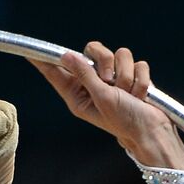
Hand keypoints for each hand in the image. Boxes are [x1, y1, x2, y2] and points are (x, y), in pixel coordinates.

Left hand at [29, 42, 183, 170]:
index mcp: (79, 94)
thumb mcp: (100, 98)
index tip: (31, 53)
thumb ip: (85, 75)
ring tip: (129, 94)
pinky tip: (140, 95)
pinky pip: (137, 63)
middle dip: (106, 63)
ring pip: (119, 54)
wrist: (152, 131)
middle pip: (93, 51)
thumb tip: (68, 56)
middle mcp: (94, 84)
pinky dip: (141, 80)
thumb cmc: (124, 121)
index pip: (58, 73)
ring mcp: (113, 79)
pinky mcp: (132, 77)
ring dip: (127, 76)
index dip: (46, 62)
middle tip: (110, 81)